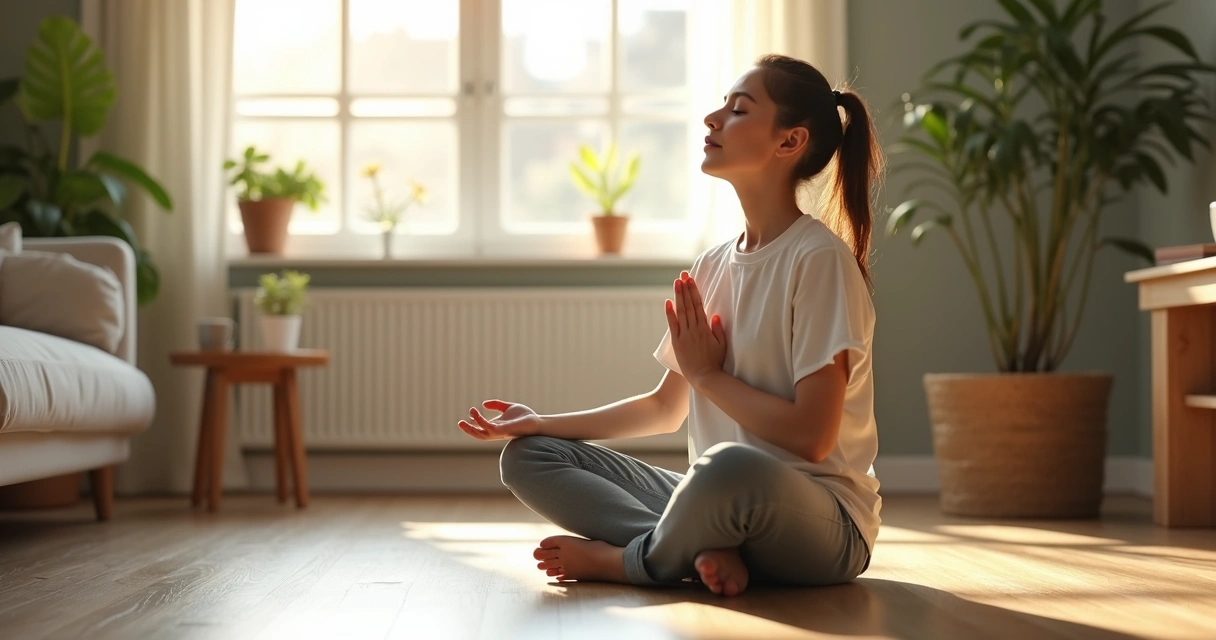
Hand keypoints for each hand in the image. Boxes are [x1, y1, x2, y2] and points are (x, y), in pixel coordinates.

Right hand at [458, 399, 540, 440]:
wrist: (537, 422)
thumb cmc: (525, 416)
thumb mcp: (508, 407)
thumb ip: (497, 405)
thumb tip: (483, 404)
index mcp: (497, 427)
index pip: (482, 429)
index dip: (473, 424)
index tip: (468, 416)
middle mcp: (496, 432)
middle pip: (478, 434)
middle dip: (468, 430)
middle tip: (459, 422)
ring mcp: (499, 432)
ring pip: (481, 434)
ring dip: (472, 426)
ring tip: (469, 413)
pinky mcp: (503, 431)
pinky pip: (488, 428)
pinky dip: (481, 421)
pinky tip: (477, 413)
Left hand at [665, 271, 725, 386]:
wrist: (705, 377)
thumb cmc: (715, 362)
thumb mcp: (722, 345)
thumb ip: (718, 330)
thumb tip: (716, 315)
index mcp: (705, 328)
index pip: (699, 305)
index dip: (694, 291)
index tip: (691, 280)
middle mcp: (694, 329)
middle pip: (689, 305)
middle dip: (686, 289)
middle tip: (683, 275)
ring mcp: (684, 335)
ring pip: (681, 312)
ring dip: (678, 296)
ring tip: (676, 282)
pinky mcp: (677, 342)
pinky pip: (672, 325)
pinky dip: (669, 313)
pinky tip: (667, 302)